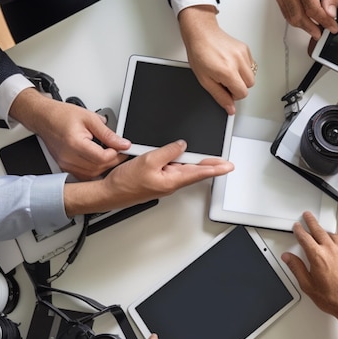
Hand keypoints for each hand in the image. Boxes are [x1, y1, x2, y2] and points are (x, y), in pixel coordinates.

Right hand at [9, 88, 130, 179]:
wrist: (44, 118)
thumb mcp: (90, 118)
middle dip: (113, 160)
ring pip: (92, 174)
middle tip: (120, 150)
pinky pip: (84, 175)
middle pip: (98, 168)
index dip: (116, 154)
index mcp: (75, 143)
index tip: (123, 147)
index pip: (102, 158)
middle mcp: (68, 157)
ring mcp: (66, 164)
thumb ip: (108, 134)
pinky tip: (99, 161)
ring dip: (105, 167)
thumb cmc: (62, 115)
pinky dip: (94, 170)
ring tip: (110, 154)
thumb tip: (123, 144)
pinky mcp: (65, 167)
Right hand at [63, 139, 233, 216]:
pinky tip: (181, 157)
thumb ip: (167, 151)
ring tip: (209, 159)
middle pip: (194, 171)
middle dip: (210, 166)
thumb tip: (181, 145)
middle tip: (225, 163)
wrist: (109, 193)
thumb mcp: (148, 160)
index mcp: (172, 180)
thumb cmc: (125, 183)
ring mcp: (164, 182)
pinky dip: (179, 162)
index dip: (215, 168)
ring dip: (194, 163)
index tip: (227, 167)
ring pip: (183, 170)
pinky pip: (172, 169)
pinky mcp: (157, 180)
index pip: (199, 173)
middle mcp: (170, 183)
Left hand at [178, 6, 254, 114]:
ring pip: (252, 75)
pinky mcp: (245, 49)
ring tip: (228, 71)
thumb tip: (230, 109)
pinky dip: (243, 68)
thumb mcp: (205, 80)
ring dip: (242, 77)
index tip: (225, 90)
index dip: (233, 95)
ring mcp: (243, 54)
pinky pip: (250, 65)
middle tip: (225, 80)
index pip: (242, 93)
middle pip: (249, 85)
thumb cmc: (199, 53)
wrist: (201, 33)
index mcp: (227, 71)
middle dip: (238, 86)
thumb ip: (220, 96)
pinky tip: (231, 63)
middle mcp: (238, 61)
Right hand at [273, 0, 337, 39]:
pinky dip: (296, 18)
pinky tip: (307, 20)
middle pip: (299, 17)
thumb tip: (331, 13)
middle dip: (312, 28)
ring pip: (291, 17)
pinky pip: (286, 11)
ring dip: (304, 25)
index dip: (324, 21)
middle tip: (323, 32)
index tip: (332, 26)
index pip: (312, 9)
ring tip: (316, 28)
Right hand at [281, 212, 337, 323]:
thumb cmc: (333, 297)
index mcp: (317, 257)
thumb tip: (288, 257)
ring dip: (324, 229)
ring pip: (331, 234)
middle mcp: (330, 250)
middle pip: (318, 230)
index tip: (297, 227)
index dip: (299, 231)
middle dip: (311, 222)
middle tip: (307, 216)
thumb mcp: (308, 285)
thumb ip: (297, 268)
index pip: (305, 238)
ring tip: (320, 228)